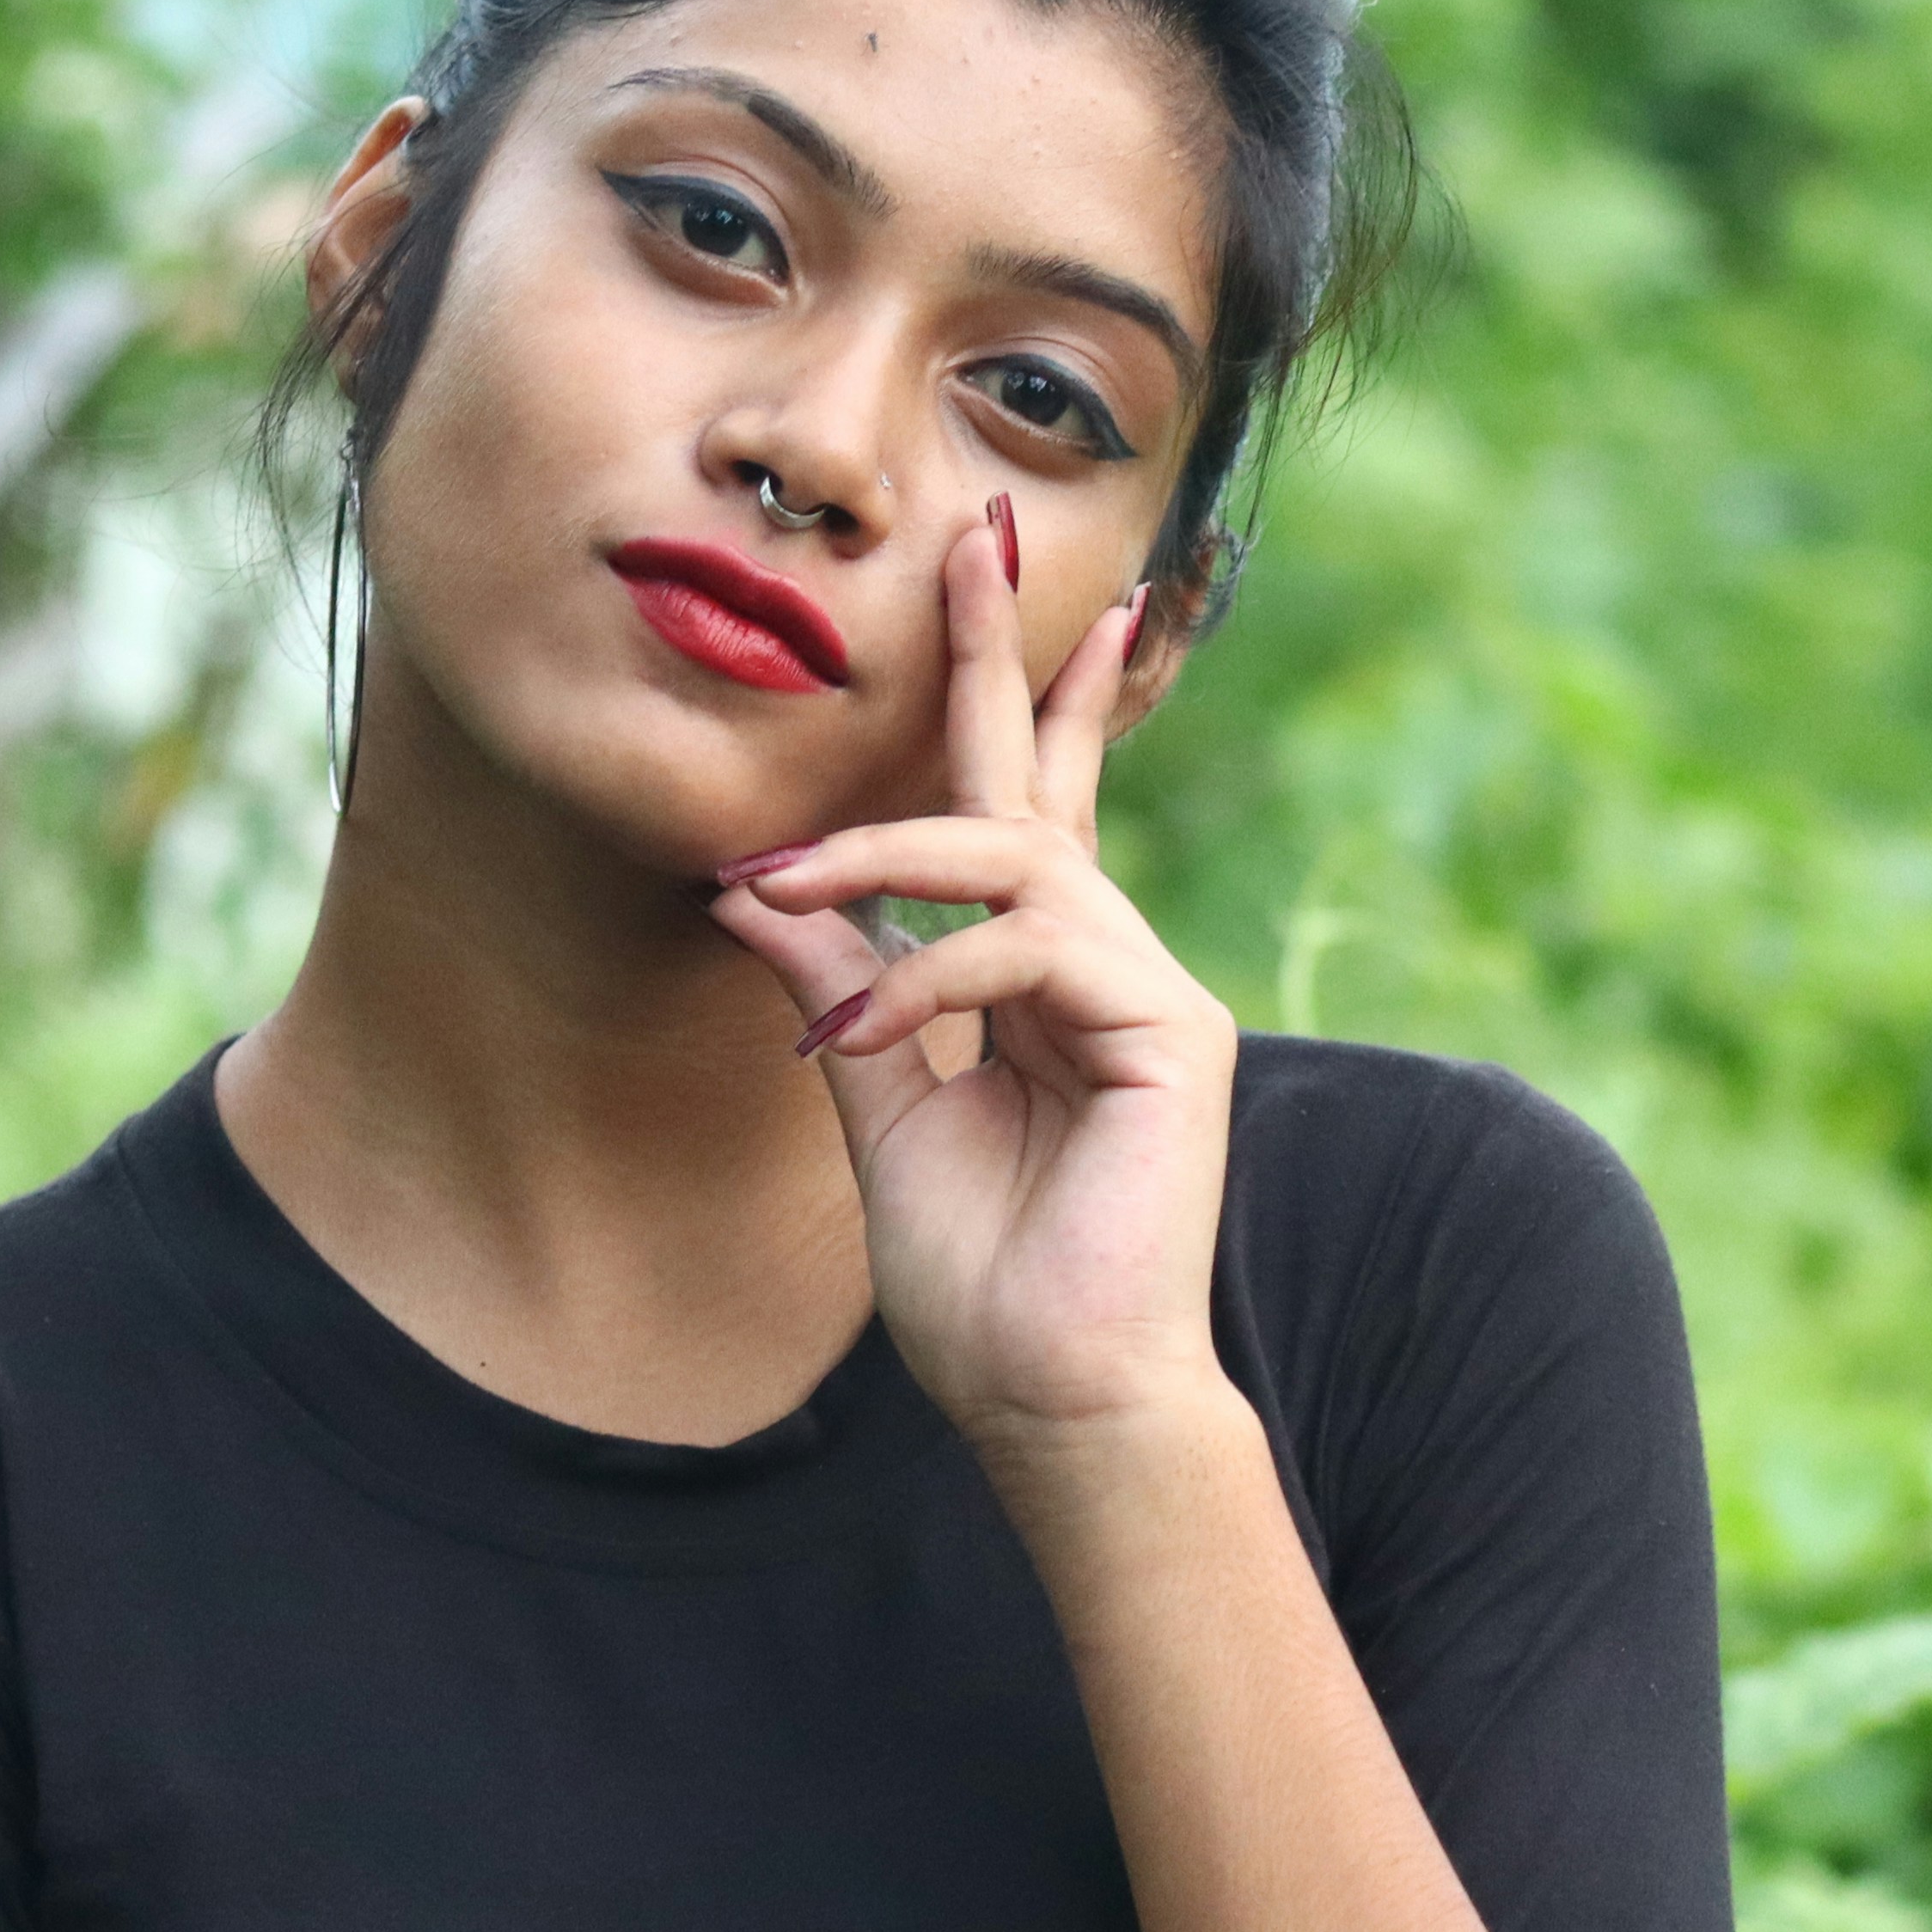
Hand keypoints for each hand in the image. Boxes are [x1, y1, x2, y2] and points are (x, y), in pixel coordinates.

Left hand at [709, 519, 1231, 1447]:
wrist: (1057, 1401)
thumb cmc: (982, 1287)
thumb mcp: (876, 1114)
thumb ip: (838, 990)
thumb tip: (757, 886)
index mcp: (1041, 983)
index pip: (1018, 815)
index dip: (1008, 699)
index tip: (983, 577)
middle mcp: (1104, 967)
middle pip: (1047, 783)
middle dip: (1007, 652)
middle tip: (972, 530)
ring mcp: (1148, 994)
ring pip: (1014, 857)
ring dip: (883, 858)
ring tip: (781, 883)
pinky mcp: (1174, 1033)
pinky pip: (1033, 946)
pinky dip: (931, 975)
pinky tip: (866, 1032)